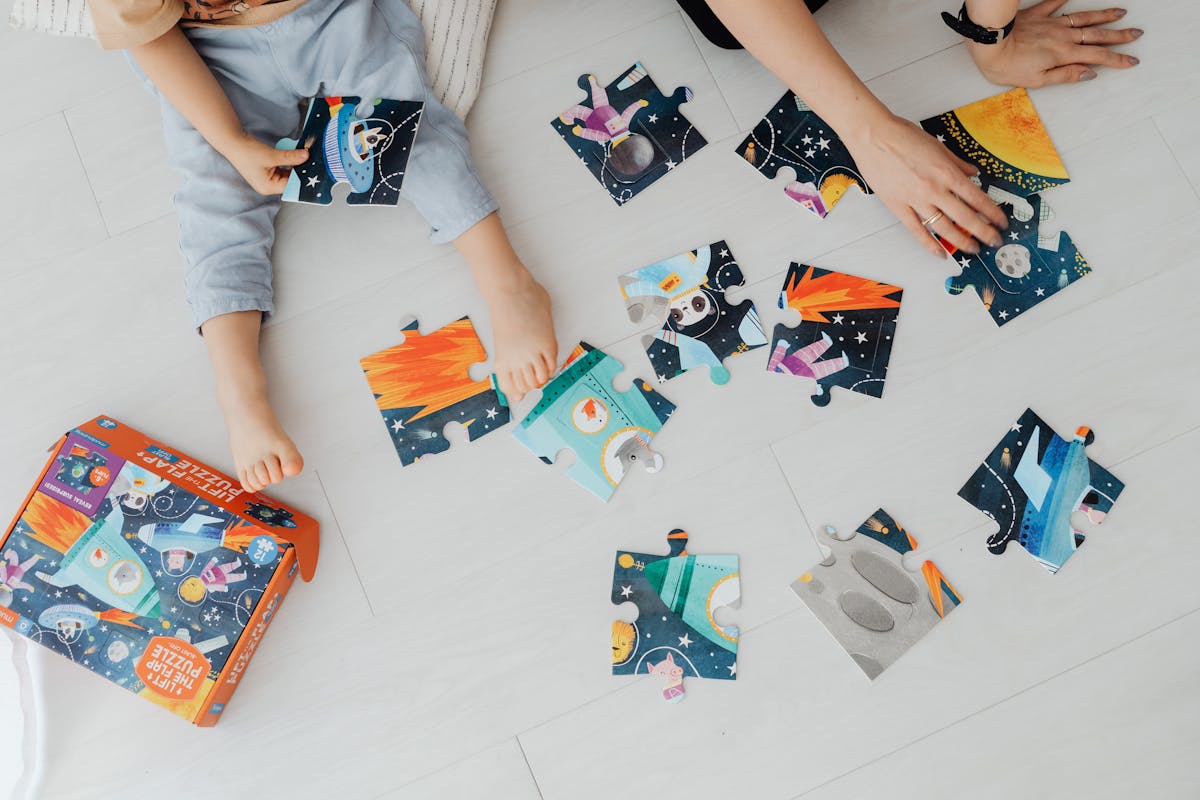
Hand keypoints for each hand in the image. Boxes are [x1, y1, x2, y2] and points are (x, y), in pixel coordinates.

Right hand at [220, 131, 308, 194]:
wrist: (232, 141)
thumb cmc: (246, 151)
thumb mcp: (271, 155)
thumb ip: (290, 157)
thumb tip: (306, 156)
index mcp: (268, 187)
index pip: (291, 186)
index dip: (303, 178)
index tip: (314, 171)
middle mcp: (268, 185)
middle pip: (290, 180)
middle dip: (300, 171)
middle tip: (313, 162)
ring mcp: (268, 178)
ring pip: (288, 173)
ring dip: (296, 166)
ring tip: (306, 158)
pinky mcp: (268, 170)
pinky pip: (283, 168)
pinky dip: (289, 162)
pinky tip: (296, 156)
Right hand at [842, 112, 1006, 257]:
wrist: (873, 136)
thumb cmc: (902, 136)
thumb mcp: (937, 146)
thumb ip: (957, 163)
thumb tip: (972, 173)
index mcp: (947, 173)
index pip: (978, 198)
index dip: (993, 213)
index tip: (1001, 222)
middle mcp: (934, 189)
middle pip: (965, 217)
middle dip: (984, 232)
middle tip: (994, 241)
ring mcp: (916, 200)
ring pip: (944, 228)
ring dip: (961, 241)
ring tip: (973, 249)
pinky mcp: (898, 207)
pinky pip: (917, 230)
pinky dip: (930, 244)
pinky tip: (941, 253)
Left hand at [968, 0, 1140, 86]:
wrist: (990, 43)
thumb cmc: (1007, 65)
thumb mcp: (1037, 80)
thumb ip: (1065, 75)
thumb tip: (1089, 74)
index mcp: (1064, 54)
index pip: (1098, 57)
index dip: (1117, 60)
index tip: (1132, 61)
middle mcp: (1062, 36)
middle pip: (1097, 35)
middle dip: (1119, 35)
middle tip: (1137, 33)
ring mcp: (1051, 22)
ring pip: (1084, 17)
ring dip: (1103, 15)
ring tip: (1120, 12)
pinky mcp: (1037, 14)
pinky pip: (1055, 3)